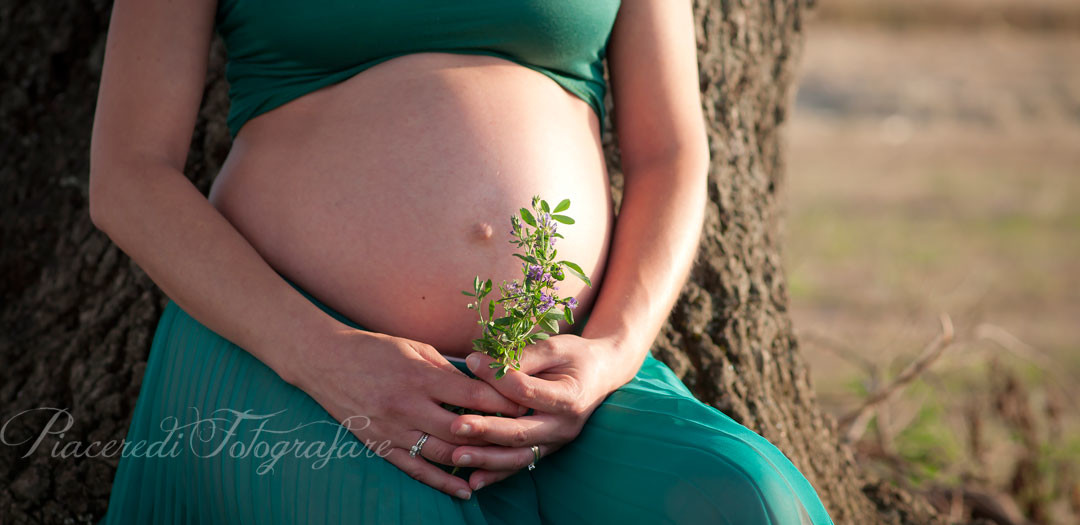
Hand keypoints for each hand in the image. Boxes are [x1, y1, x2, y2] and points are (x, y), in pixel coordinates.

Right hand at [292, 328, 528, 499]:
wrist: (325, 362)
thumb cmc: (374, 349)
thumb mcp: (414, 348)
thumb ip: (447, 369)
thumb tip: (482, 383)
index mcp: (419, 376)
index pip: (471, 394)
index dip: (502, 401)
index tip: (524, 405)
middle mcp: (407, 406)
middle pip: (462, 427)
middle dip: (495, 433)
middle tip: (522, 437)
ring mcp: (393, 429)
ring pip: (443, 453)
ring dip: (475, 460)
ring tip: (502, 464)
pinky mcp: (381, 445)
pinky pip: (416, 469)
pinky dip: (442, 482)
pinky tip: (465, 490)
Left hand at [447, 334, 633, 490]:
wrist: (602, 375)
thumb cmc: (576, 356)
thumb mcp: (556, 347)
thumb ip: (524, 356)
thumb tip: (483, 363)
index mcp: (569, 398)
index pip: (527, 391)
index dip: (498, 377)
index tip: (471, 360)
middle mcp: (564, 426)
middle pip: (520, 432)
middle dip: (485, 430)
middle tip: (454, 426)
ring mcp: (555, 442)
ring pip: (518, 456)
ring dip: (486, 459)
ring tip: (457, 456)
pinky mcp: (546, 450)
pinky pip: (520, 464)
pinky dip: (496, 474)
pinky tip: (473, 480)